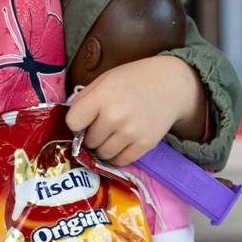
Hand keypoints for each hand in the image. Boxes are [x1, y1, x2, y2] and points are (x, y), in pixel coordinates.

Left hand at [65, 56, 206, 165]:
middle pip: (88, 141)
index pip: (73, 123)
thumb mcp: (104, 80)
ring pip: (103, 154)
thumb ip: (85, 99)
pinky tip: (121, 142)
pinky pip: (121, 161)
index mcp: (102, 97)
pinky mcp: (145, 145)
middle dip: (91, 135)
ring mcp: (131, 133)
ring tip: (111, 134)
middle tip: (101, 125)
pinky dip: (117, 155)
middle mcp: (115, 116)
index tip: (84, 119)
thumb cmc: (133, 80)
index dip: (77, 122)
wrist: (171, 85)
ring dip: (103, 147)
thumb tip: (70, 123)